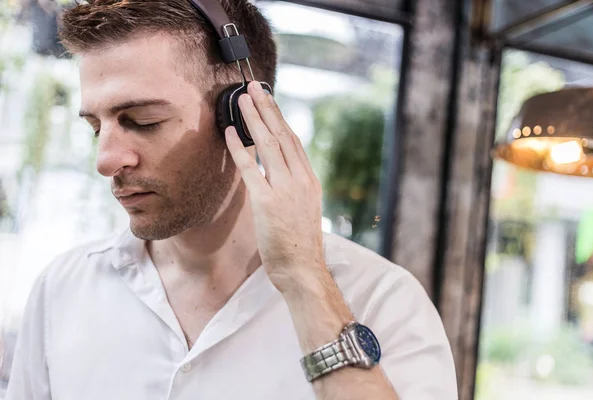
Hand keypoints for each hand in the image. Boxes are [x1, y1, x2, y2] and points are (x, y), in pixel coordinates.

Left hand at [224, 81, 325, 289]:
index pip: (294, 142)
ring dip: (253, 119)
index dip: (280, 119)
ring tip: (242, 100)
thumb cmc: (300, 245)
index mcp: (310, 181)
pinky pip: (251, 168)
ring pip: (268, 145)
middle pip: (282, 135)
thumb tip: (278, 174)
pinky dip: (238, 148)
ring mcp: (285, 190)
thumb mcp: (303, 210)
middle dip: (267, 109)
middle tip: (254, 87)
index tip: (269, 102)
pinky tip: (229, 133)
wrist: (303, 269)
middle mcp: (300, 180)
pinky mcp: (267, 202)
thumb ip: (293, 189)